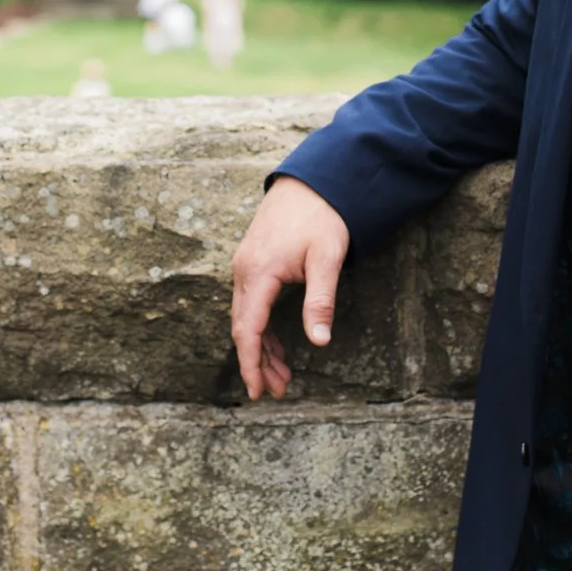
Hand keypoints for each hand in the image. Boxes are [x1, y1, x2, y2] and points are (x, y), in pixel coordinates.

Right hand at [228, 176, 349, 399]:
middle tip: (276, 391)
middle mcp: (244, 270)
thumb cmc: (322, 216)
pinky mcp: (252, 261)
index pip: (248, 329)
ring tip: (281, 376)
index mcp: (259, 272)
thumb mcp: (328, 259)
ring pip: (246, 316)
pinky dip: (261, 327)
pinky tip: (275, 343)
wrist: (311, 179)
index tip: (256, 391)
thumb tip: (320, 342)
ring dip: (261, 347)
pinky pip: (250, 302)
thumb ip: (320, 301)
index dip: (251, 363)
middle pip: (243, 327)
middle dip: (258, 362)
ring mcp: (245, 264)